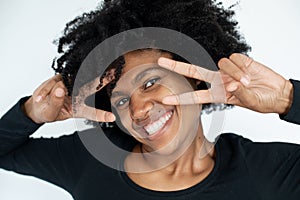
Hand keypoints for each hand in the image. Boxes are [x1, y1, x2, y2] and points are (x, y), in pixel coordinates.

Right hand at [23, 75, 114, 123]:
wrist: (37, 105)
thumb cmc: (47, 111)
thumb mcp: (50, 113)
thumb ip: (55, 103)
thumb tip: (60, 88)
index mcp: (79, 108)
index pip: (92, 112)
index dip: (101, 115)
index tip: (112, 118)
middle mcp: (78, 95)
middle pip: (92, 87)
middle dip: (103, 80)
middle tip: (115, 74)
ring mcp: (70, 84)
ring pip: (69, 82)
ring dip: (60, 87)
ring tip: (45, 98)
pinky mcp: (61, 77)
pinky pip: (55, 81)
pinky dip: (46, 89)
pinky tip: (40, 98)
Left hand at [158, 53, 292, 113]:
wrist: (277, 93)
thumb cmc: (262, 101)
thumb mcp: (249, 102)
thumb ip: (239, 94)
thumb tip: (231, 83)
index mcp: (218, 94)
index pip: (195, 95)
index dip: (180, 98)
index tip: (165, 100)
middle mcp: (219, 80)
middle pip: (194, 71)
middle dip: (177, 66)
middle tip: (161, 62)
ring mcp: (227, 70)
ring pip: (221, 64)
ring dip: (233, 73)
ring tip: (246, 83)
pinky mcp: (239, 60)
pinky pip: (234, 59)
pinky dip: (240, 67)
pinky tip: (249, 73)